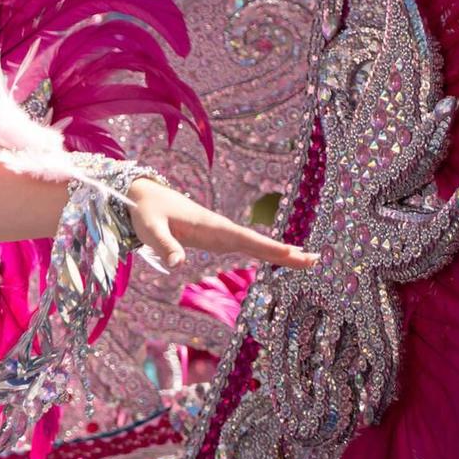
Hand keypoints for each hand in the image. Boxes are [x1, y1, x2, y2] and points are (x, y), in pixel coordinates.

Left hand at [127, 178, 318, 270]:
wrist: (142, 195)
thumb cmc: (145, 211)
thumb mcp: (150, 228)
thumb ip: (163, 245)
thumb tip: (177, 264)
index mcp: (209, 225)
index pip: (243, 238)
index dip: (267, 246)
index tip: (291, 252)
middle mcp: (221, 228)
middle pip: (258, 242)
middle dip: (285, 252)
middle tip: (315, 261)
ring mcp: (221, 233)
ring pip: (256, 244)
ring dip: (281, 253)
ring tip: (309, 261)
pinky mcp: (217, 237)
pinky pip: (246, 246)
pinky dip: (265, 252)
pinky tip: (280, 258)